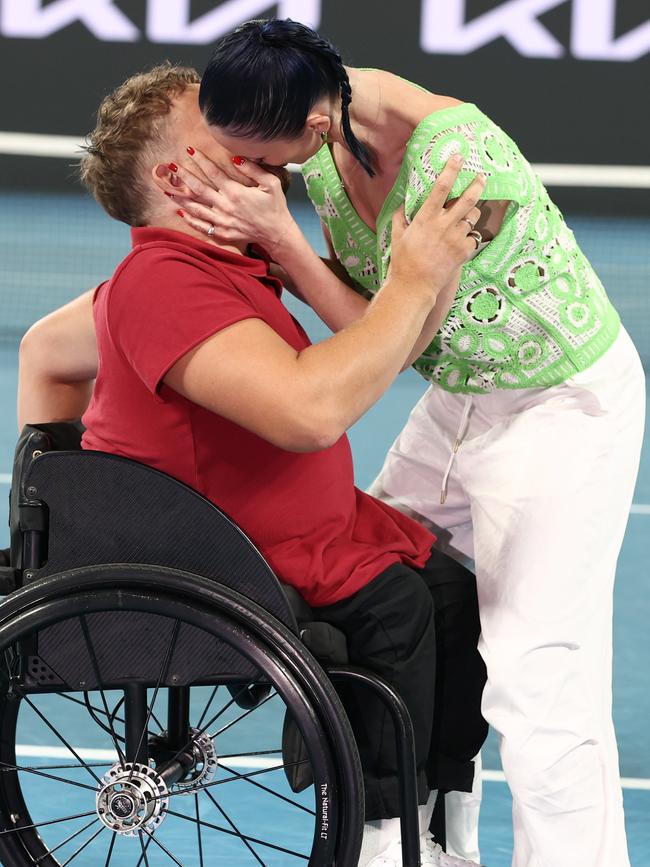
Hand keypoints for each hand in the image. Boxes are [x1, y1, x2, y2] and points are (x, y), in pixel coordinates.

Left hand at [168, 149, 296, 253]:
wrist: (277, 234)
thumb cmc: (276, 207)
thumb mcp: (271, 183)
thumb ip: (254, 169)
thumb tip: (236, 158)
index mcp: (236, 192)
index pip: (213, 173)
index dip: (200, 160)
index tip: (189, 150)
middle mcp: (225, 206)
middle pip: (198, 189)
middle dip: (184, 176)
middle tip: (171, 166)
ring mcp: (222, 221)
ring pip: (196, 208)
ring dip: (180, 198)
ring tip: (167, 189)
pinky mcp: (223, 233)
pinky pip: (202, 226)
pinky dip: (190, 220)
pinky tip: (180, 212)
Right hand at [388, 155, 485, 298]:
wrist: (414, 286)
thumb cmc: (403, 261)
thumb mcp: (397, 235)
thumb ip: (401, 217)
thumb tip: (403, 205)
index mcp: (427, 217)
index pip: (442, 187)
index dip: (452, 169)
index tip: (459, 156)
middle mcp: (444, 225)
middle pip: (468, 199)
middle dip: (477, 185)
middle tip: (481, 178)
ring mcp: (456, 238)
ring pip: (473, 218)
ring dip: (471, 214)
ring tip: (466, 216)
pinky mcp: (463, 252)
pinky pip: (473, 237)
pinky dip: (469, 237)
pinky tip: (460, 241)